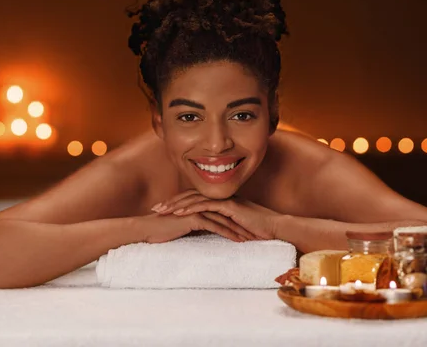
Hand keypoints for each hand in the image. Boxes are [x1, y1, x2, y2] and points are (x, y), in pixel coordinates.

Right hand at [137, 211, 247, 243]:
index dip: (235, 221)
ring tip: (251, 238)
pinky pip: (215, 226)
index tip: (247, 229)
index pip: (221, 212)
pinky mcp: (194, 218)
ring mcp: (196, 210)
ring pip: (223, 219)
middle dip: (241, 224)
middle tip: (256, 233)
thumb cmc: (161, 230)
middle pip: (226, 214)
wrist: (147, 229)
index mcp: (197, 205)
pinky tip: (237, 240)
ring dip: (238, 229)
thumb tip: (204, 232)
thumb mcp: (182, 227)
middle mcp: (199, 205)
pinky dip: (227, 233)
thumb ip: (194, 226)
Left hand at [151, 190, 280, 240]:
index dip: (176, 203)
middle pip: (189, 197)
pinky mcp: (230, 206)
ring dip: (177, 205)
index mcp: (219, 200)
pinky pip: (206, 206)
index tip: (161, 210)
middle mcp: (220, 197)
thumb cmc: (257, 230)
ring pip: (195, 199)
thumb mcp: (232, 227)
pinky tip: (179, 213)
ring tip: (162, 211)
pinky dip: (191, 208)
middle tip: (154, 209)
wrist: (275, 228)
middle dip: (170, 202)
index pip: (193, 199)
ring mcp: (224, 200)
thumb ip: (219, 225)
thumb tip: (205, 231)